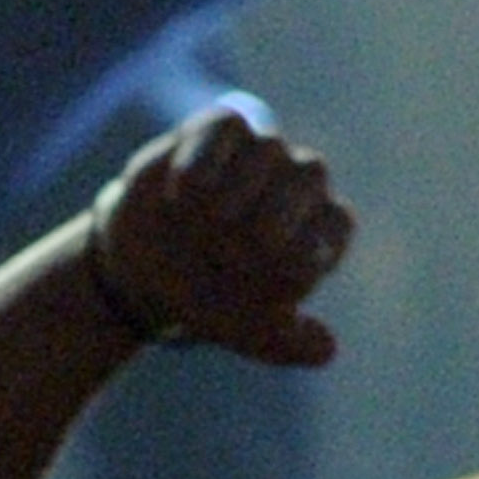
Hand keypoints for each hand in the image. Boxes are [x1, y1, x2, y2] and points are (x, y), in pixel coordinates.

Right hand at [88, 106, 355, 368]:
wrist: (145, 269)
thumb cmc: (210, 297)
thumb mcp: (245, 332)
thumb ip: (287, 342)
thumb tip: (328, 350)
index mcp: (320, 229)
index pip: (333, 225)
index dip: (296, 254)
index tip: (260, 284)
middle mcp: (301, 183)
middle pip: (309, 177)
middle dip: (267, 219)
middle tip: (227, 256)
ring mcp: (263, 151)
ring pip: (268, 150)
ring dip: (231, 194)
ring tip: (199, 227)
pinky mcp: (221, 129)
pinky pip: (228, 127)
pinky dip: (203, 163)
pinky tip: (181, 197)